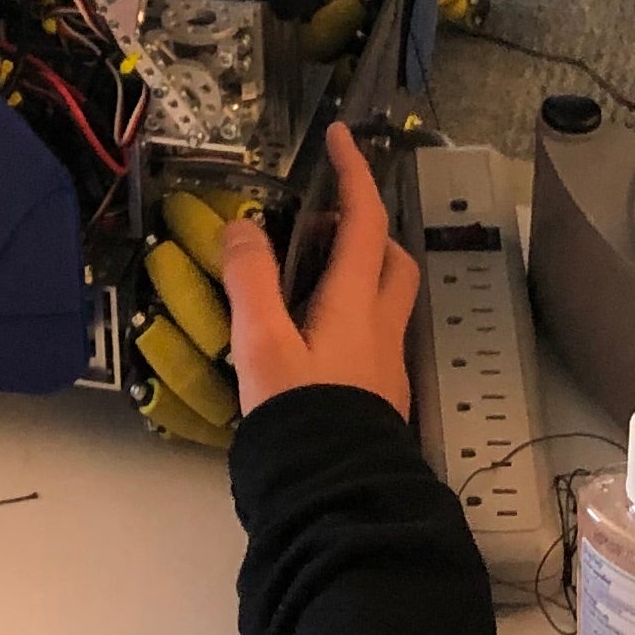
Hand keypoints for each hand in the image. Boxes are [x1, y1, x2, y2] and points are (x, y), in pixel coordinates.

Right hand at [222, 127, 417, 418]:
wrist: (336, 496)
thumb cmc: (300, 415)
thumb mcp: (261, 343)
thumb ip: (250, 279)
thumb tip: (242, 226)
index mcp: (357, 302)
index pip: (366, 219)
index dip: (354, 173)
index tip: (340, 137)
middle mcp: (382, 327)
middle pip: (392, 259)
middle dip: (366, 229)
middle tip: (320, 227)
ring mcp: (385, 364)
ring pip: (387, 300)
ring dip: (361, 274)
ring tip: (307, 282)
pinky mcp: (378, 396)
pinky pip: (373, 336)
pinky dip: (351, 316)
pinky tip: (314, 337)